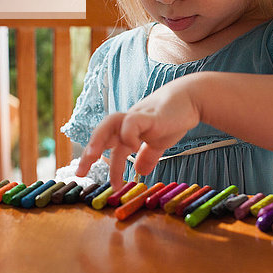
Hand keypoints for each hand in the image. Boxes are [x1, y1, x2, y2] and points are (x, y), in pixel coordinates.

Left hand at [76, 76, 200, 190]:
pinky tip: (134, 147)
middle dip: (89, 151)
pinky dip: (128, 135)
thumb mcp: (159, 141)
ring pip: (110, 124)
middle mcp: (129, 121)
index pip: (105, 141)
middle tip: (80, 172)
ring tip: (93, 158)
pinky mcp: (150, 116)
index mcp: (129, 128)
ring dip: (99, 141)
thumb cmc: (175, 117)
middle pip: (102, 131)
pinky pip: (131, 122)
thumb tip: (140, 171)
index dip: (92, 156)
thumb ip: (148, 155)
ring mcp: (138, 117)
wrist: (192, 98)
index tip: (82, 173)